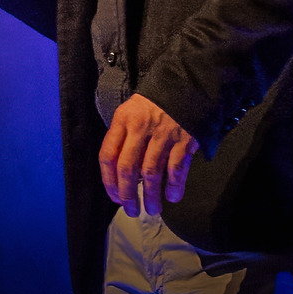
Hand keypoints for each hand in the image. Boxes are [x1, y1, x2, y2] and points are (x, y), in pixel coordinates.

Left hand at [98, 93, 198, 217]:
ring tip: (151, 209)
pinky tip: (173, 196)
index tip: (114, 196)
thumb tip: (120, 173)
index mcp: (123, 120)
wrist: (185, 83)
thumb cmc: (154, 103)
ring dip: (151, 196)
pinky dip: (175, 186)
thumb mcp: (131, 111)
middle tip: (130, 210)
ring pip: (151, 172)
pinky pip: (176, 168)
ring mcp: (163, 134)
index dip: (109, 181)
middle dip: (127, 194)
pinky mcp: (184, 139)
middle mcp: (140, 127)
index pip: (107, 155)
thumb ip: (123, 136)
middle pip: (127, 168)